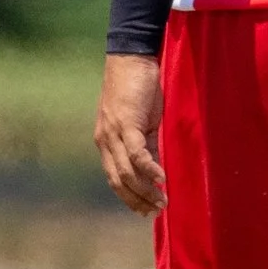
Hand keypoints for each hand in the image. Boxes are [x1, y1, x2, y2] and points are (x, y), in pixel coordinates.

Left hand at [96, 52, 166, 215]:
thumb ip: (145, 142)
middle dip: (137, 200)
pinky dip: (150, 170)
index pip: (115, 177)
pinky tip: (162, 180)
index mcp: (106, 141)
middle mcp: (105, 141)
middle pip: (118, 181)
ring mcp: (114, 133)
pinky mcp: (127, 123)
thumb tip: (155, 167)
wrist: (131, 56)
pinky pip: (138, 154)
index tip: (145, 210)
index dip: (129, 196)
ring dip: (145, 190)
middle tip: (155, 212)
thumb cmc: (138, 85)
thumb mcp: (142, 119)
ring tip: (162, 202)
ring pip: (127, 172)